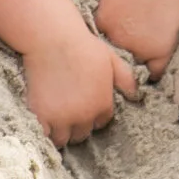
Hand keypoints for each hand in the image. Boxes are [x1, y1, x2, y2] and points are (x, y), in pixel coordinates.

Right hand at [22, 23, 136, 146]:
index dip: (93, 115)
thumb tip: (136, 96)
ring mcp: (62, 117)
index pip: (101, 122)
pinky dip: (44, 131)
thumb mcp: (112, 59)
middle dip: (77, 126)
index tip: (84, 106)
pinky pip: (44, 136)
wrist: (54, 38)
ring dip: (60, 132)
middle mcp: (84, 115)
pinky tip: (42, 120)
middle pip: (82, 134)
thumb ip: (126, 79)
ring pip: (62, 139)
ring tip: (54, 119)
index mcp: (102, 103)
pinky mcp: (41, 116)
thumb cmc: (83, 45)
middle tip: (68, 113)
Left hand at [73, 0, 178, 79]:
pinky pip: (154, 72)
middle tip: (129, 34)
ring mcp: (139, 47)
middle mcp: (118, 38)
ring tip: (140, 49)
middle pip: (113, 49)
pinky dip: (153, 73)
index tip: (113, 25)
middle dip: (118, 44)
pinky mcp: (160, 52)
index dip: (106, 30)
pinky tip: (152, 68)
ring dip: (133, 58)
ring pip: (131, 62)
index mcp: (103, 21)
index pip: (98, 35)